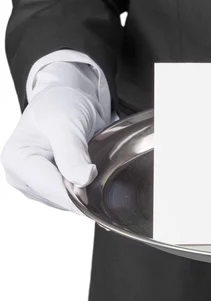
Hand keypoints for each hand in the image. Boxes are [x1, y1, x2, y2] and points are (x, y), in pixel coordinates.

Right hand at [1, 62, 108, 212]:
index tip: (101, 190)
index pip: (52, 190)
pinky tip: (91, 173)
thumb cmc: (61, 105)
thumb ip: (72, 154)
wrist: (69, 99)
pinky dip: (87, 188)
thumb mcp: (67, 123)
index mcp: (18, 161)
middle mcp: (23, 177)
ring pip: (70, 201)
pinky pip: (74, 197)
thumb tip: (83, 180)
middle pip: (61, 199)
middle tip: (102, 171)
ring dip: (87, 189)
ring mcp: (38, 185)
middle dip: (84, 191)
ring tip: (94, 165)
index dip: (80, 195)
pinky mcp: (53, 187)